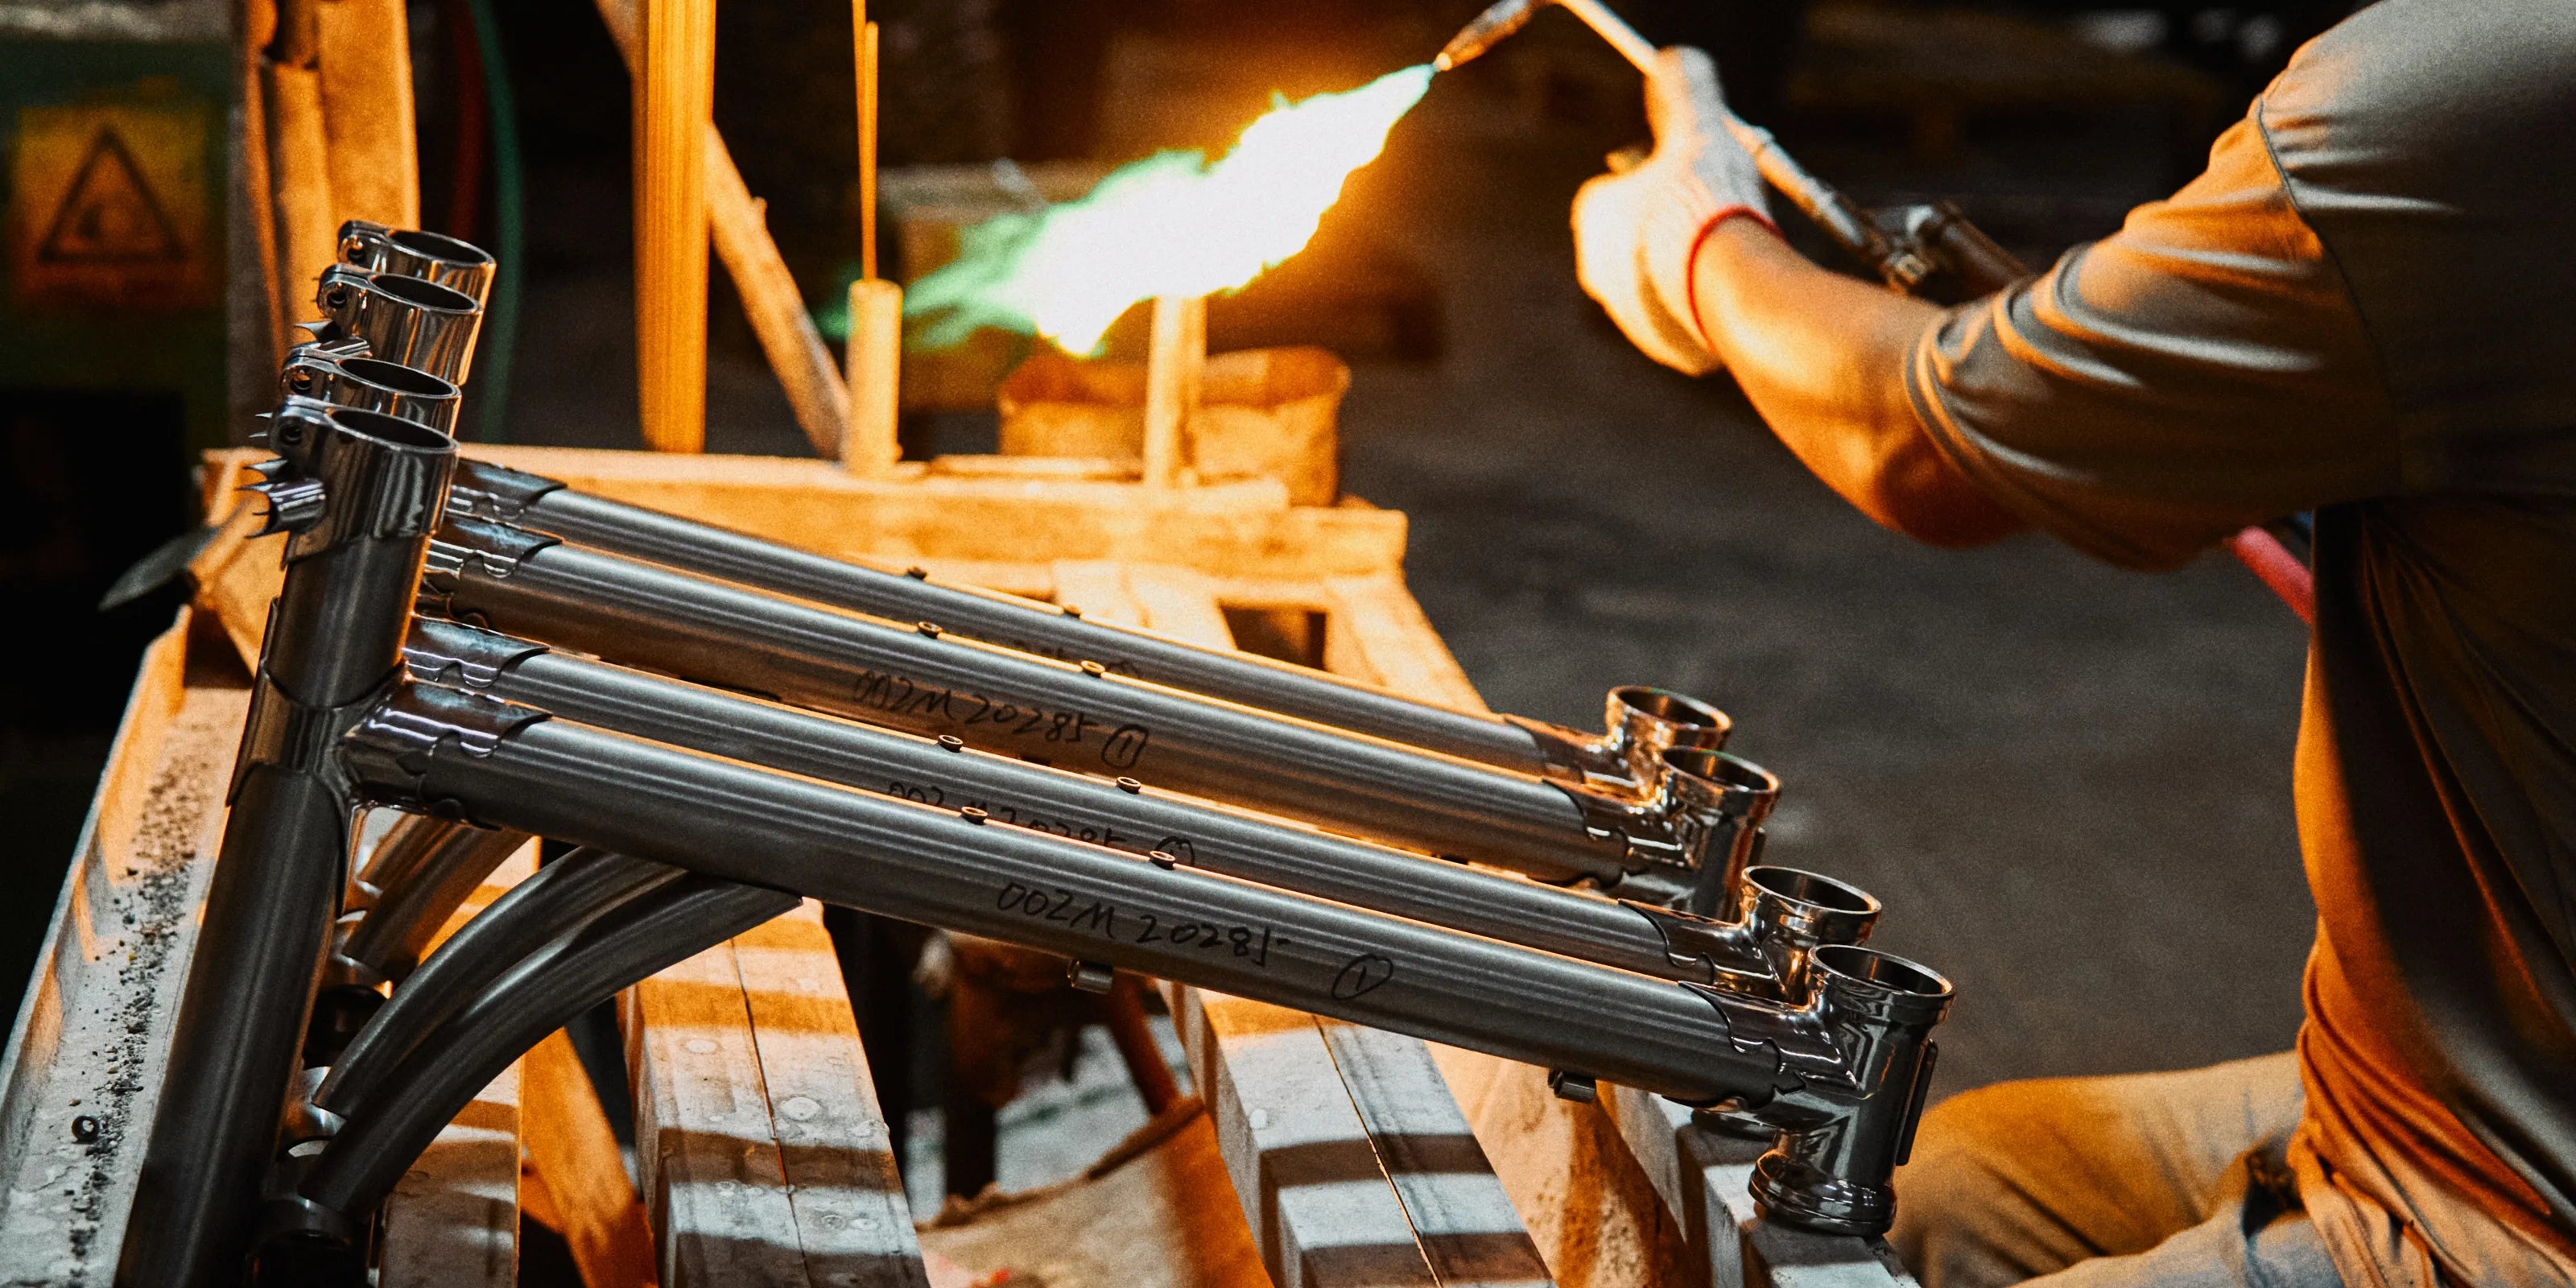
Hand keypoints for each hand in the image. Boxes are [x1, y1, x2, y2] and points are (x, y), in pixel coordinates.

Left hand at [1571, 46, 1771, 374]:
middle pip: (1633, 236)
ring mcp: (1627, 312)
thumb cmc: (1706, 205)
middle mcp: (1597, 270)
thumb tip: (1673, 60)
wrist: (1729, 287)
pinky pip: (1680, 314)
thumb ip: (1684, 93)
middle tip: (1709, 212)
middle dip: (1665, 223)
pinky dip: (1701, 299)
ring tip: (1725, 249)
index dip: (1649, 177)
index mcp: (1594, 218)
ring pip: (1657, 276)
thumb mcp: (1697, 132)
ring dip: (1684, 263)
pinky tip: (1730, 285)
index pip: (1612, 189)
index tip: (1682, 173)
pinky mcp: (1661, 343)